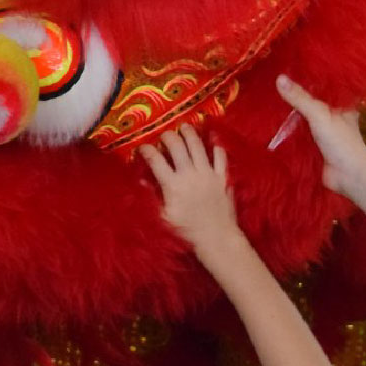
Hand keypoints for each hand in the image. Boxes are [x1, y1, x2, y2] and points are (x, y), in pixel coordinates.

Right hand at [140, 125, 237, 260]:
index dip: (146, 150)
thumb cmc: (187, 231)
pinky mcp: (223, 178)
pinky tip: (212, 142)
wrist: (217, 238)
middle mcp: (189, 174)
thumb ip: (153, 196)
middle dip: (167, 136)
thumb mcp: (164, 216)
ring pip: (197, 146)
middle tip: (164, 136)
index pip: (155, 159)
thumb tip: (142, 181)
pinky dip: (216, 147)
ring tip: (184, 127)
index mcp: (172, 184)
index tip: (142, 148)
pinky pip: (221, 157)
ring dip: (189, 134)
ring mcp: (208, 174)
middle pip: (176, 146)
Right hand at [276, 75, 365, 198]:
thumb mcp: (319, 115)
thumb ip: (300, 98)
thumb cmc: (340, 141)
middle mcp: (333, 117)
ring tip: (268, 100)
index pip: (324, 87)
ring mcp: (324, 133)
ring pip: (303, 119)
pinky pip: (298, 134)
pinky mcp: (315, 146)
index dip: (309, 79)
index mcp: (342, 106)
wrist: (348, 175)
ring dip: (289, 115)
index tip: (289, 69)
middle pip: (311, 103)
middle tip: (272, 84)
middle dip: (294, 97)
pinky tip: (272, 124)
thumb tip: (279, 78)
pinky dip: (287, 131)